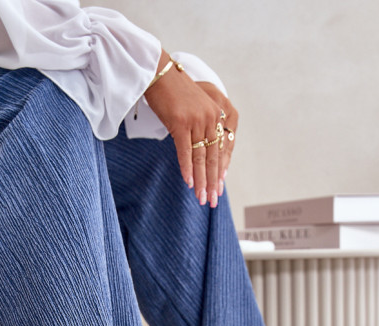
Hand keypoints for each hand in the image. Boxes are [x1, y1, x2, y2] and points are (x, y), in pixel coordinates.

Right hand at [145, 51, 238, 207]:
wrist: (158, 72)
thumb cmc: (172, 92)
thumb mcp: (192, 110)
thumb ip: (199, 128)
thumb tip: (198, 151)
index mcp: (216, 115)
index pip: (221, 149)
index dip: (219, 171)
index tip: (218, 188)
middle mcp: (211, 118)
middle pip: (213, 157)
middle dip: (212, 182)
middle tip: (212, 200)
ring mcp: (196, 120)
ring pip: (201, 157)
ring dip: (200, 180)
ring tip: (201, 197)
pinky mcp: (181, 122)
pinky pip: (185, 151)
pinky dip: (187, 168)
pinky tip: (188, 182)